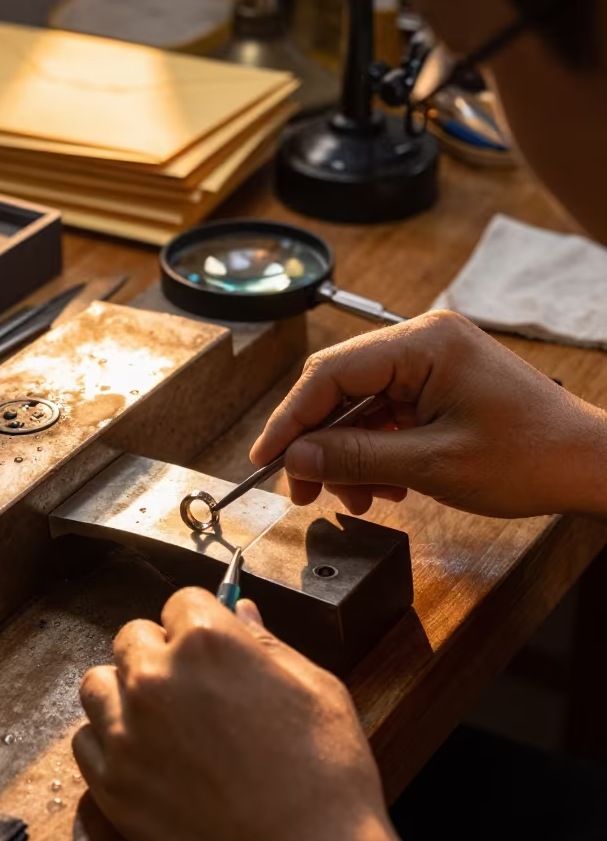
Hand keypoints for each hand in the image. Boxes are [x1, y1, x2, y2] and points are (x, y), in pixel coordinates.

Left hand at [73, 588, 387, 840]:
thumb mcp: (313, 688)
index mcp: (208, 643)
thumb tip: (239, 612)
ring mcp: (125, 733)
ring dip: (123, 693)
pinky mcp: (111, 786)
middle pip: (132, 638)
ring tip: (160, 722)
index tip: (210, 645)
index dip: (201, 623)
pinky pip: (84, 742)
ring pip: (97, 685)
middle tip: (191, 688)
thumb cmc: (326, 776)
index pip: (182, 603)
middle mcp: (155, 679)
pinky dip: (108, 743)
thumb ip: (265, 643)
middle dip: (159, 653)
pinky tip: (144, 758)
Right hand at [251, 310, 606, 518]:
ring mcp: (433, 361)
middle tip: (305, 493)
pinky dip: (376, 451)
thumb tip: (295, 459)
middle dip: (319, 444)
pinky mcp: (440, 383)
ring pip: (361, 406)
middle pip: (340, 387)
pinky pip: (387, 413)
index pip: (330, 374)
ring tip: (361, 499)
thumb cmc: (528, 457)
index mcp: (423, 343)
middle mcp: (424, 340)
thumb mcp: (432, 465)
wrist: (586, 465)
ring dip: (349, 455)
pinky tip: (385, 485)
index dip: (290, 420)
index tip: (265, 460)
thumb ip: (355, 457)